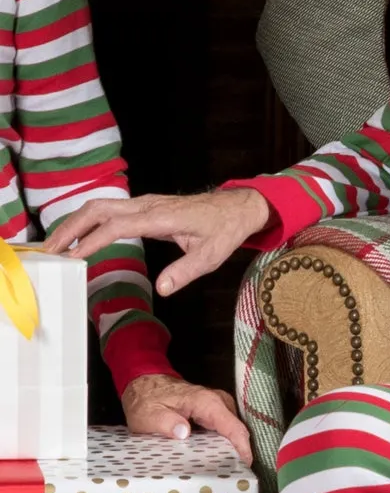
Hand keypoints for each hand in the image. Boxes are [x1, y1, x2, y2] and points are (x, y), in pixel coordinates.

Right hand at [43, 188, 270, 295]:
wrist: (235, 208)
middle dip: (71, 227)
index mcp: (161, 217)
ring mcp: (144, 203)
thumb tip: (162, 289)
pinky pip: (108, 209)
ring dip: (75, 222)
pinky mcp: (143, 206)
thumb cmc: (224, 231)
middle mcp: (147, 205)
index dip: (93, 240)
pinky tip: (78, 237)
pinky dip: (87, 221)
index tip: (73, 257)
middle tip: (50, 250)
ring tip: (56, 245)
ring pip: (100, 205)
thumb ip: (185, 272)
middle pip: (98, 208)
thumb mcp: (211, 256)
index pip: (117, 225)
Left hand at [122, 373, 252, 464]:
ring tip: (227, 471)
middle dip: (239, 453)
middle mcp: (218, 402)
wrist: (144, 383)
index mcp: (206, 402)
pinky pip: (227, 429)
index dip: (242, 448)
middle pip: (238, 431)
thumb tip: (185, 433)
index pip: (233, 427)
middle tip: (233, 476)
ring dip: (232, 449)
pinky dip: (225, 444)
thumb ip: (165, 422)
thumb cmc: (146, 399)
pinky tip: (218, 459)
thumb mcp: (148, 414)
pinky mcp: (215, 412)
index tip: (244, 468)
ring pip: (234, 431)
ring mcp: (218, 406)